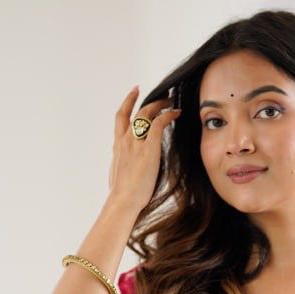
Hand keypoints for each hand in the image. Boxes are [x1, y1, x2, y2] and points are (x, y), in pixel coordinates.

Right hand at [107, 85, 181, 216]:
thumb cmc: (122, 196)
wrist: (123, 201)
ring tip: (171, 101)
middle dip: (150, 101)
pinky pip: (158, 124)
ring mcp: (135, 143)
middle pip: (136, 112)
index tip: (135, 92)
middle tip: (163, 96)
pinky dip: (168, 115)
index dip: (128, 102)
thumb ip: (124, 166)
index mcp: (118, 147)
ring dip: (160, 104)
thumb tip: (129, 170)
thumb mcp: (119, 176)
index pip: (121, 118)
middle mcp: (125, 140)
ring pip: (147, 113)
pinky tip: (176, 112)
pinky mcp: (148, 148)